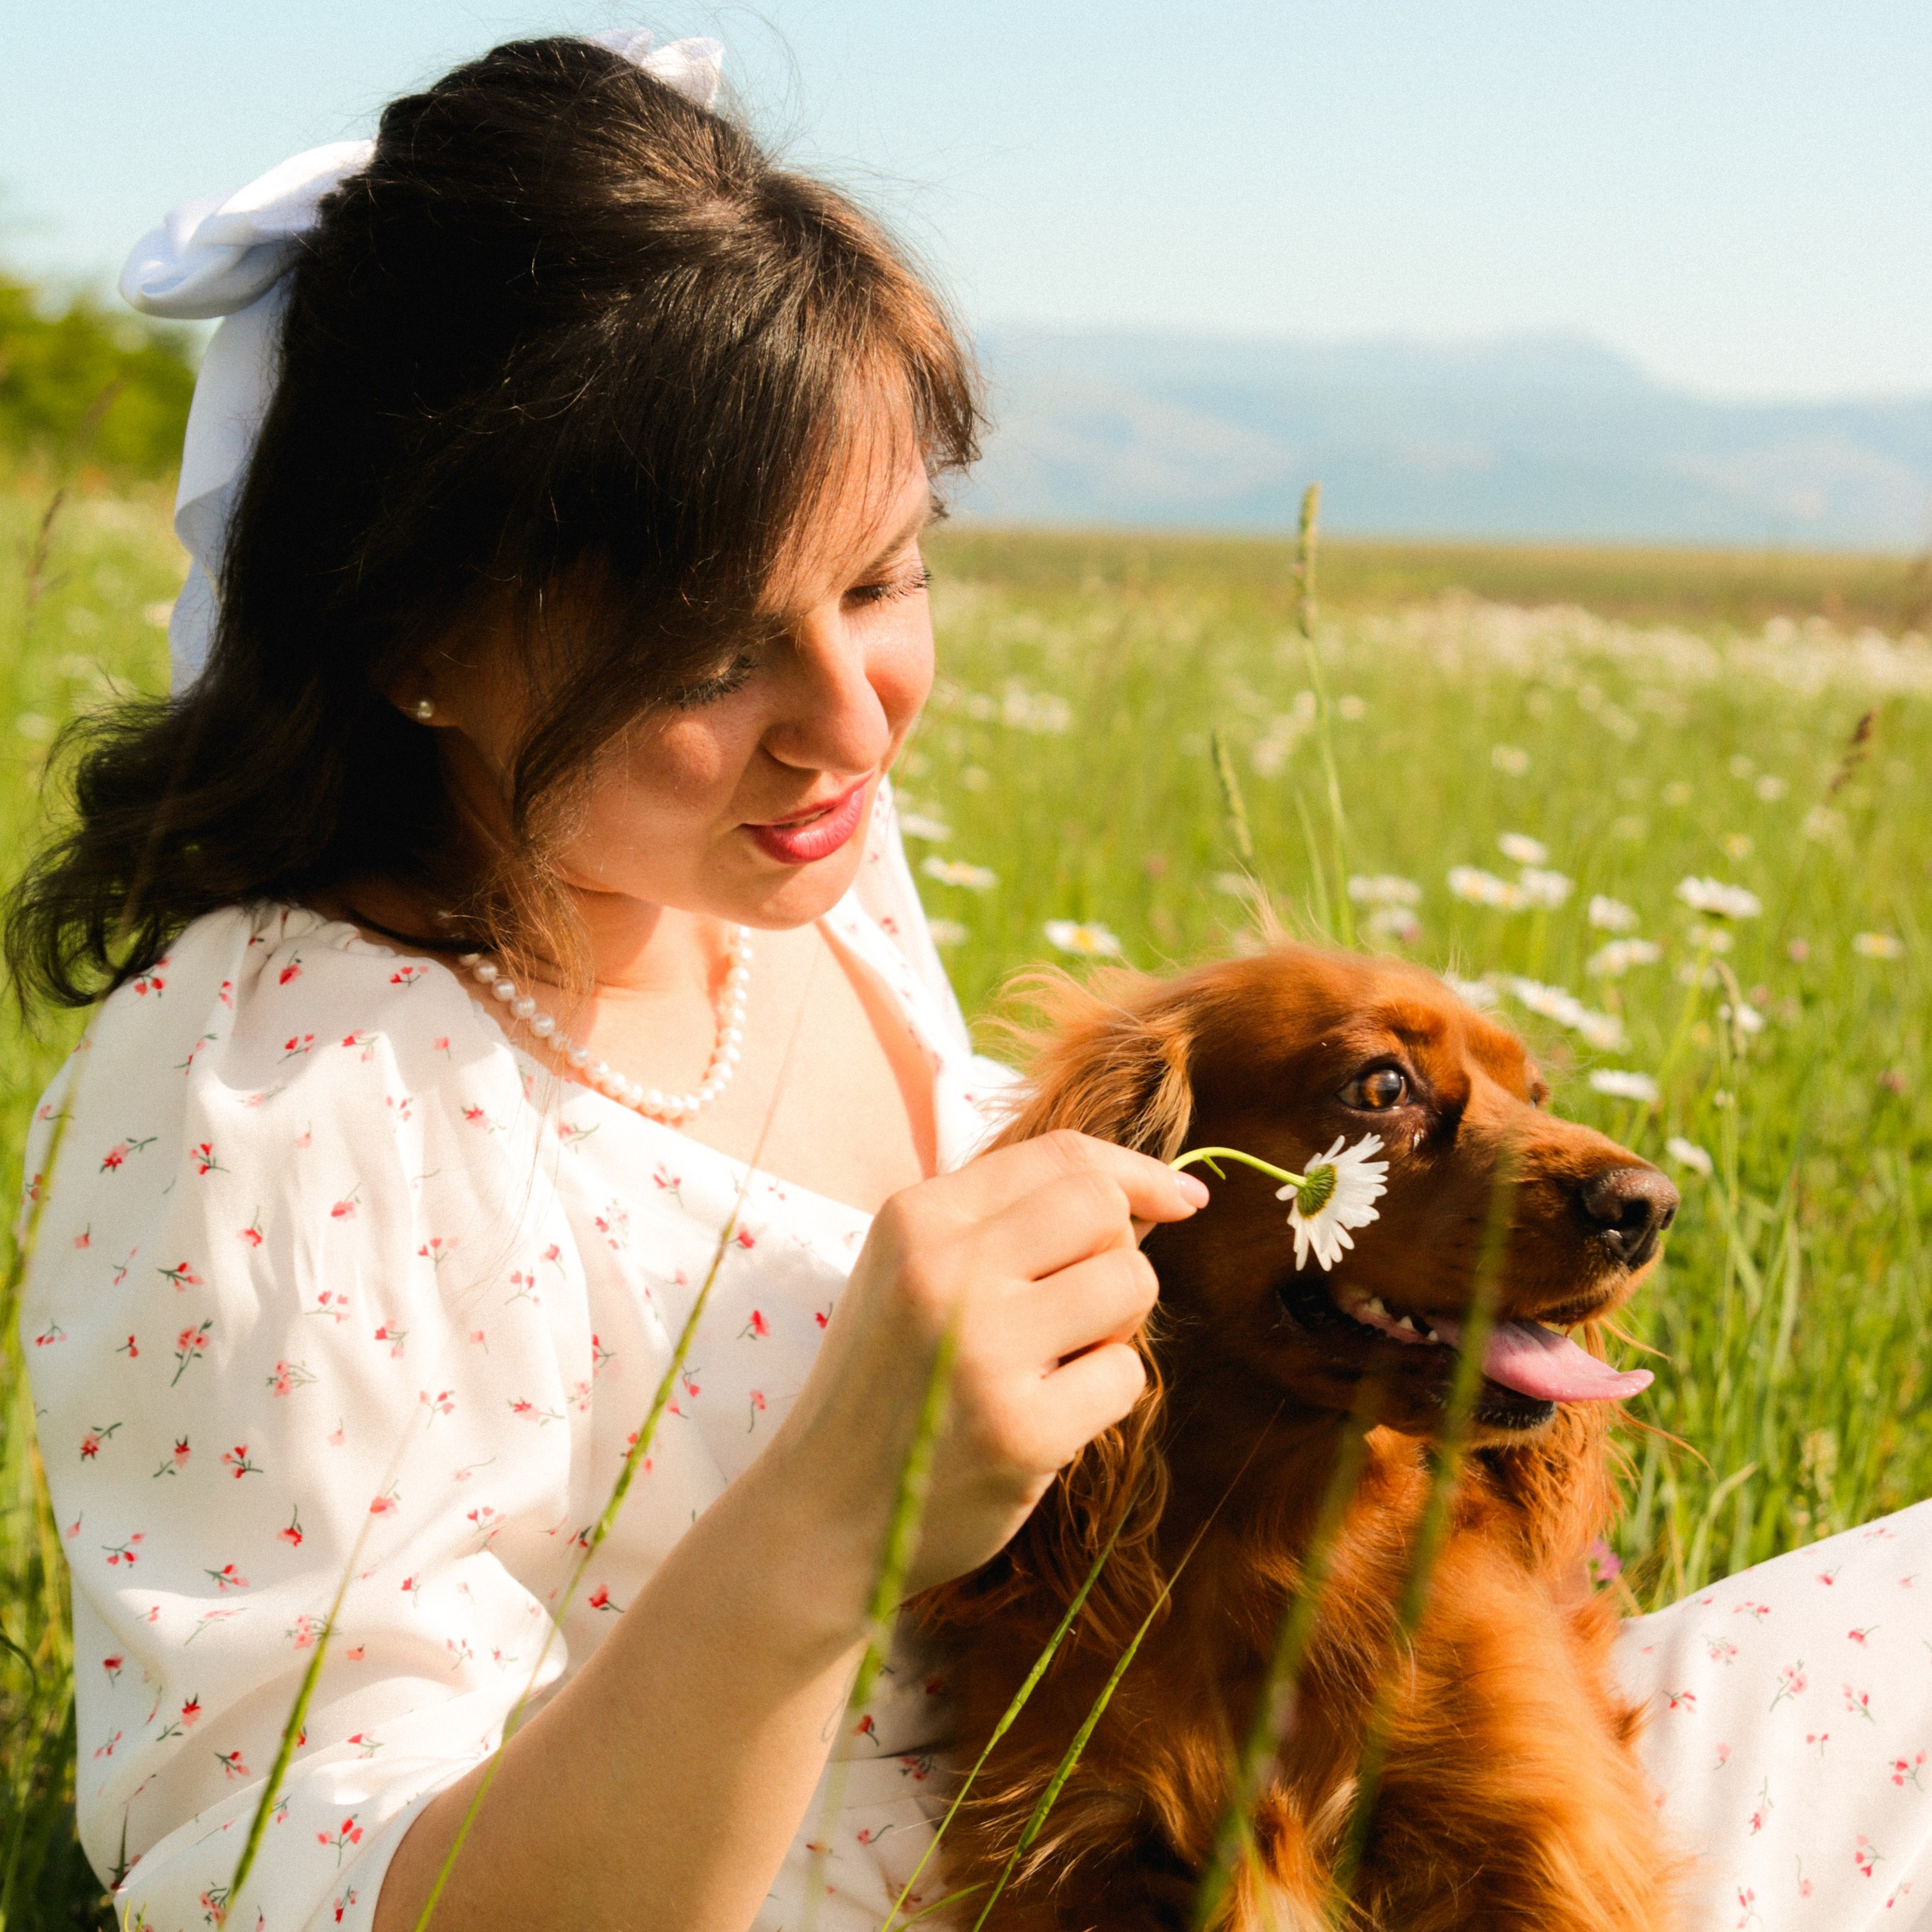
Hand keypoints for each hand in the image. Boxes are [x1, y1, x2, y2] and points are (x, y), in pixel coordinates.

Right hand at [765, 1130, 1207, 1614]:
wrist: (820, 1516)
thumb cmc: (887, 1386)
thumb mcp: (912, 1273)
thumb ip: (1009, 1224)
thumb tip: (1158, 1195)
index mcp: (914, 1219)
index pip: (1061, 1157)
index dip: (1137, 1173)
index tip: (1181, 1199)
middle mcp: (944, 1271)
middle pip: (1104, 1210)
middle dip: (1118, 1254)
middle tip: (1079, 1309)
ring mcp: (982, 1351)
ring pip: (1130, 1285)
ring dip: (1115, 1326)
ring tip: (1057, 1362)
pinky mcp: (1020, 1431)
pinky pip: (1126, 1376)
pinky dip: (1103, 1396)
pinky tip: (1046, 1416)